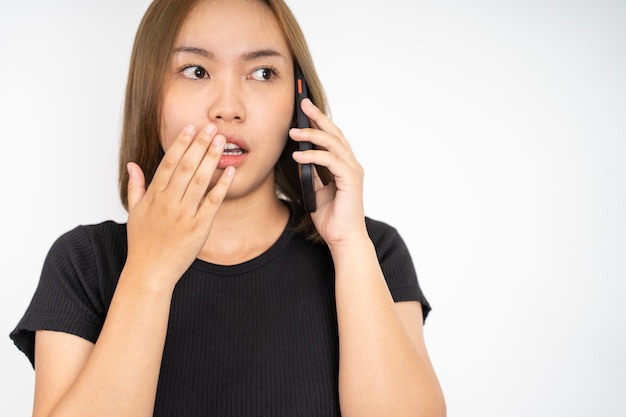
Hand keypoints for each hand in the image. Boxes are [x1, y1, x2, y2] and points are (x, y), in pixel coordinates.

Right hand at [124, 124, 234, 288]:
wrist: (150, 272)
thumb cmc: (142, 243)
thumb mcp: (134, 212)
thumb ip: (136, 186)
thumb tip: (132, 164)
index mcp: (154, 196)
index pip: (169, 163)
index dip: (180, 143)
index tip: (190, 127)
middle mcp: (169, 202)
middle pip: (186, 166)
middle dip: (199, 144)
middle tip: (211, 127)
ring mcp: (184, 214)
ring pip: (200, 180)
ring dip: (211, 158)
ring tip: (221, 141)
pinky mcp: (199, 227)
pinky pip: (213, 203)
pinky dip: (222, 186)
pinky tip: (230, 172)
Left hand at [290, 99, 366, 247]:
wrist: (343, 239)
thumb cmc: (332, 218)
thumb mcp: (315, 191)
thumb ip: (311, 173)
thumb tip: (300, 156)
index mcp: (345, 165)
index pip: (332, 137)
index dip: (319, 121)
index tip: (304, 109)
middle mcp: (351, 165)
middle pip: (335, 133)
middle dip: (318, 117)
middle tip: (302, 103)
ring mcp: (353, 171)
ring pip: (333, 144)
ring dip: (312, 135)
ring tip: (293, 131)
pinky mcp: (350, 180)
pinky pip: (330, 161)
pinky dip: (313, 156)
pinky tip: (298, 155)